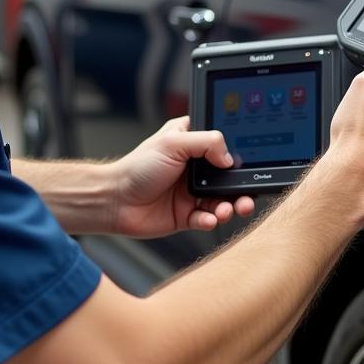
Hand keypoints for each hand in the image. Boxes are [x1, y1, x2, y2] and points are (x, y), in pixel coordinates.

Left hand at [109, 116, 254, 238]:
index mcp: (192, 144)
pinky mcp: (187, 215)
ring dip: (230, 206)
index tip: (249, 160)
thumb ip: (207, 142)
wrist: (115, 201)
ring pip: (223, 200)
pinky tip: (209, 219)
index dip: (237, 153)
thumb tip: (230, 158)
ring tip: (229, 209)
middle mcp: (195, 168)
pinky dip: (212, 220)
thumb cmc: (136, 168)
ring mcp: (192, 192)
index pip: (224, 145)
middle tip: (248, 194)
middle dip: (242, 187)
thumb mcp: (172, 143)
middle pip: (229, 177)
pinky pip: (208, 219)